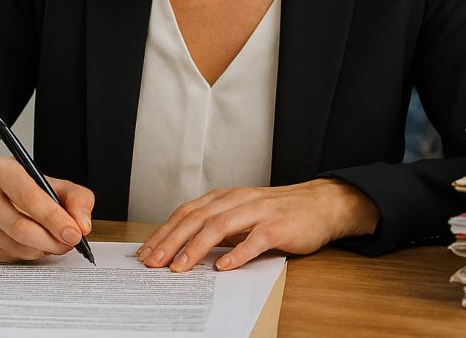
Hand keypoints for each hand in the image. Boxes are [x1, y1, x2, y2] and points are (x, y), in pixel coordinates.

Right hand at [0, 156, 94, 262]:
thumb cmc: (30, 191)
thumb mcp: (57, 185)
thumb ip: (77, 199)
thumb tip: (82, 225)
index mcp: (2, 170)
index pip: (28, 197)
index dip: (54, 218)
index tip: (74, 233)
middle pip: (20, 227)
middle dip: (51, 240)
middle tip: (69, 244)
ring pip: (15, 247)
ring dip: (42, 250)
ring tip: (53, 242)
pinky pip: (6, 259)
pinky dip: (26, 256)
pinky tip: (32, 244)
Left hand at [135, 179, 378, 272]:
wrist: (320, 204)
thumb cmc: (277, 212)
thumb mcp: (241, 215)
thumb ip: (216, 227)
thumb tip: (182, 248)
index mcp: (224, 198)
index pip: (186, 213)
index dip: (164, 232)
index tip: (145, 252)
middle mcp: (236, 200)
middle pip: (196, 219)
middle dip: (171, 241)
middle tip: (152, 263)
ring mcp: (257, 212)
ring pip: (220, 227)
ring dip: (196, 248)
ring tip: (179, 268)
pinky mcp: (277, 227)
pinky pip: (254, 240)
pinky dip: (237, 254)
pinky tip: (224, 267)